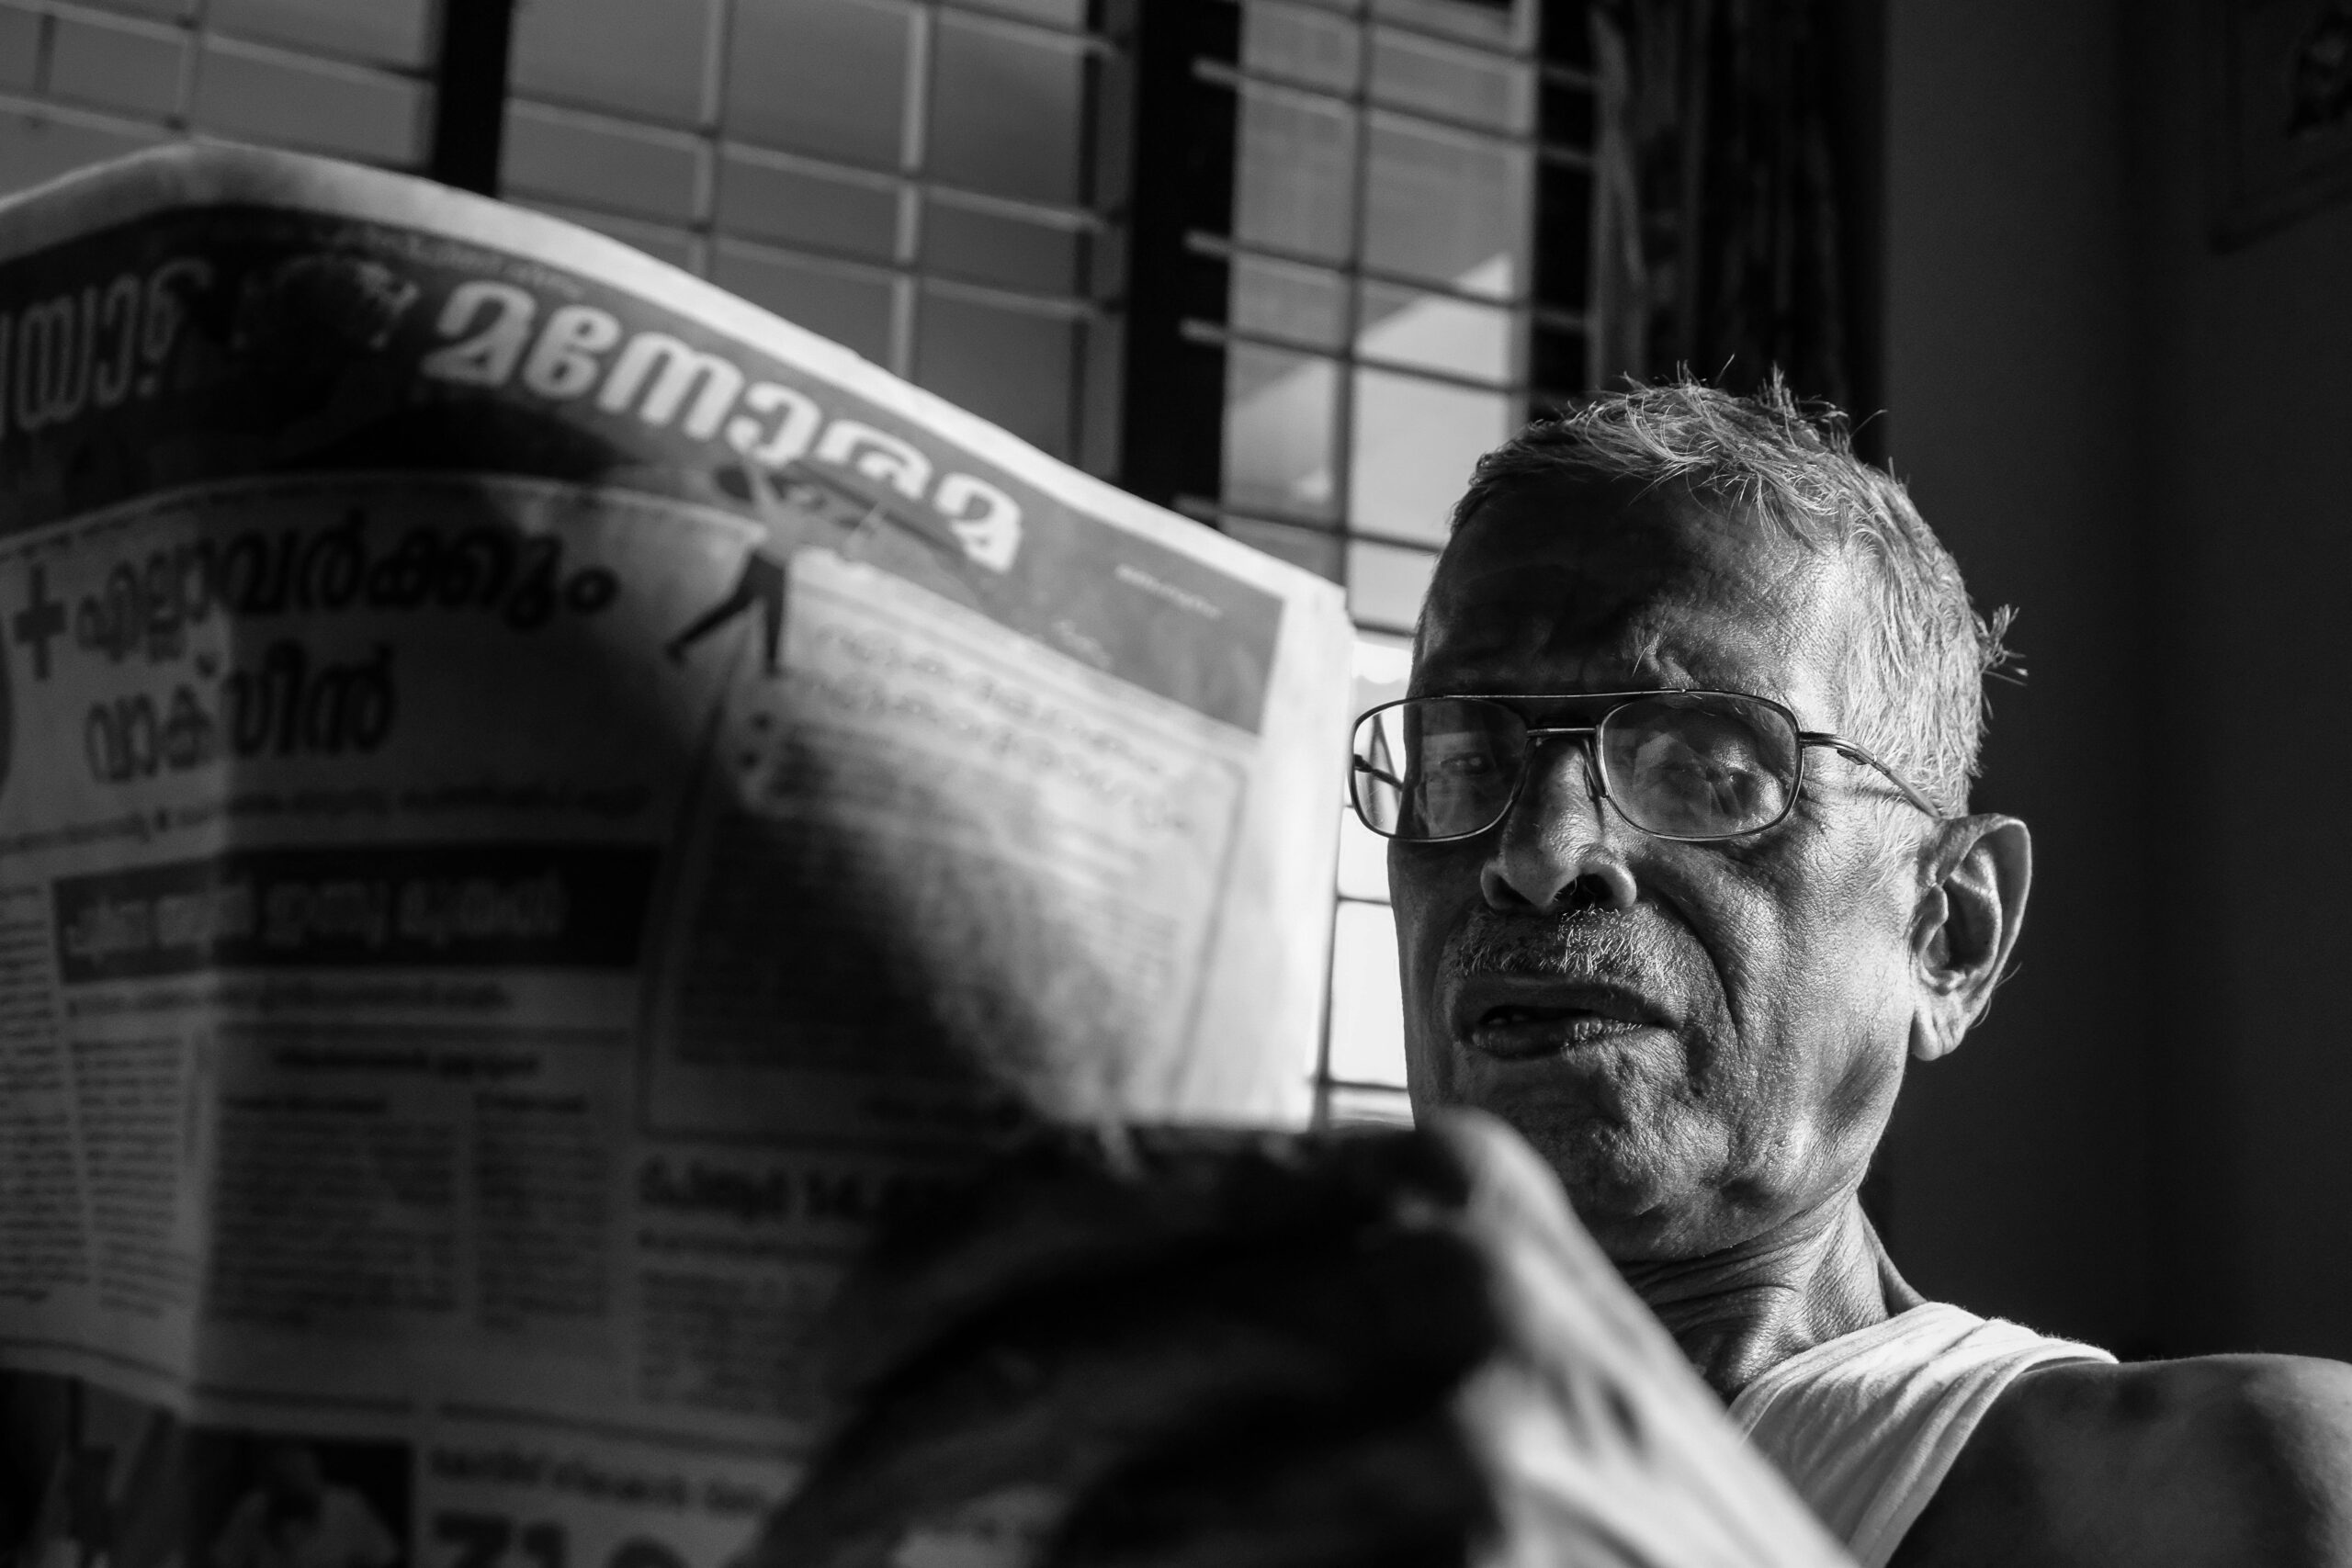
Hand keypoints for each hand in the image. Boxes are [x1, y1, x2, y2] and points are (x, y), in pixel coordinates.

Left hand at [740, 1110, 1850, 1567]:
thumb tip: (1002, 1342)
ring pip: (1109, 1525)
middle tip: (791, 1523)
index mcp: (1424, 1177)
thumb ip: (1285, 1306)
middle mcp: (1446, 1262)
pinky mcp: (1474, 1541)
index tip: (823, 1342)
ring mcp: (1473, 1418)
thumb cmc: (1597, 1514)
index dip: (932, 1258)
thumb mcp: (1469, 1352)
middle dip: (892, 1451)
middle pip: (1067, 1345)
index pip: (1107, 1174)